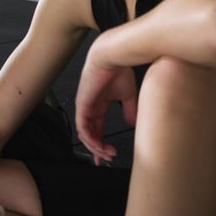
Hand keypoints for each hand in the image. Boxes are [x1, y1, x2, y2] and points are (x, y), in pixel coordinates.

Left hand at [75, 42, 137, 165]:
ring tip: (107, 153)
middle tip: (106, 159)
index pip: (98, 128)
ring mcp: (85, 107)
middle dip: (98, 150)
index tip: (108, 155)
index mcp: (99, 104)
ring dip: (96, 147)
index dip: (102, 143)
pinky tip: (99, 145)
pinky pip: (83, 128)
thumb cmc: (119, 69)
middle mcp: (90, 107)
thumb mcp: (128, 94)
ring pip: (86, 134)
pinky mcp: (82, 105)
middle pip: (90, 134)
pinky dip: (90, 139)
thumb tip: (133, 125)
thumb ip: (130, 110)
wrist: (112, 56)